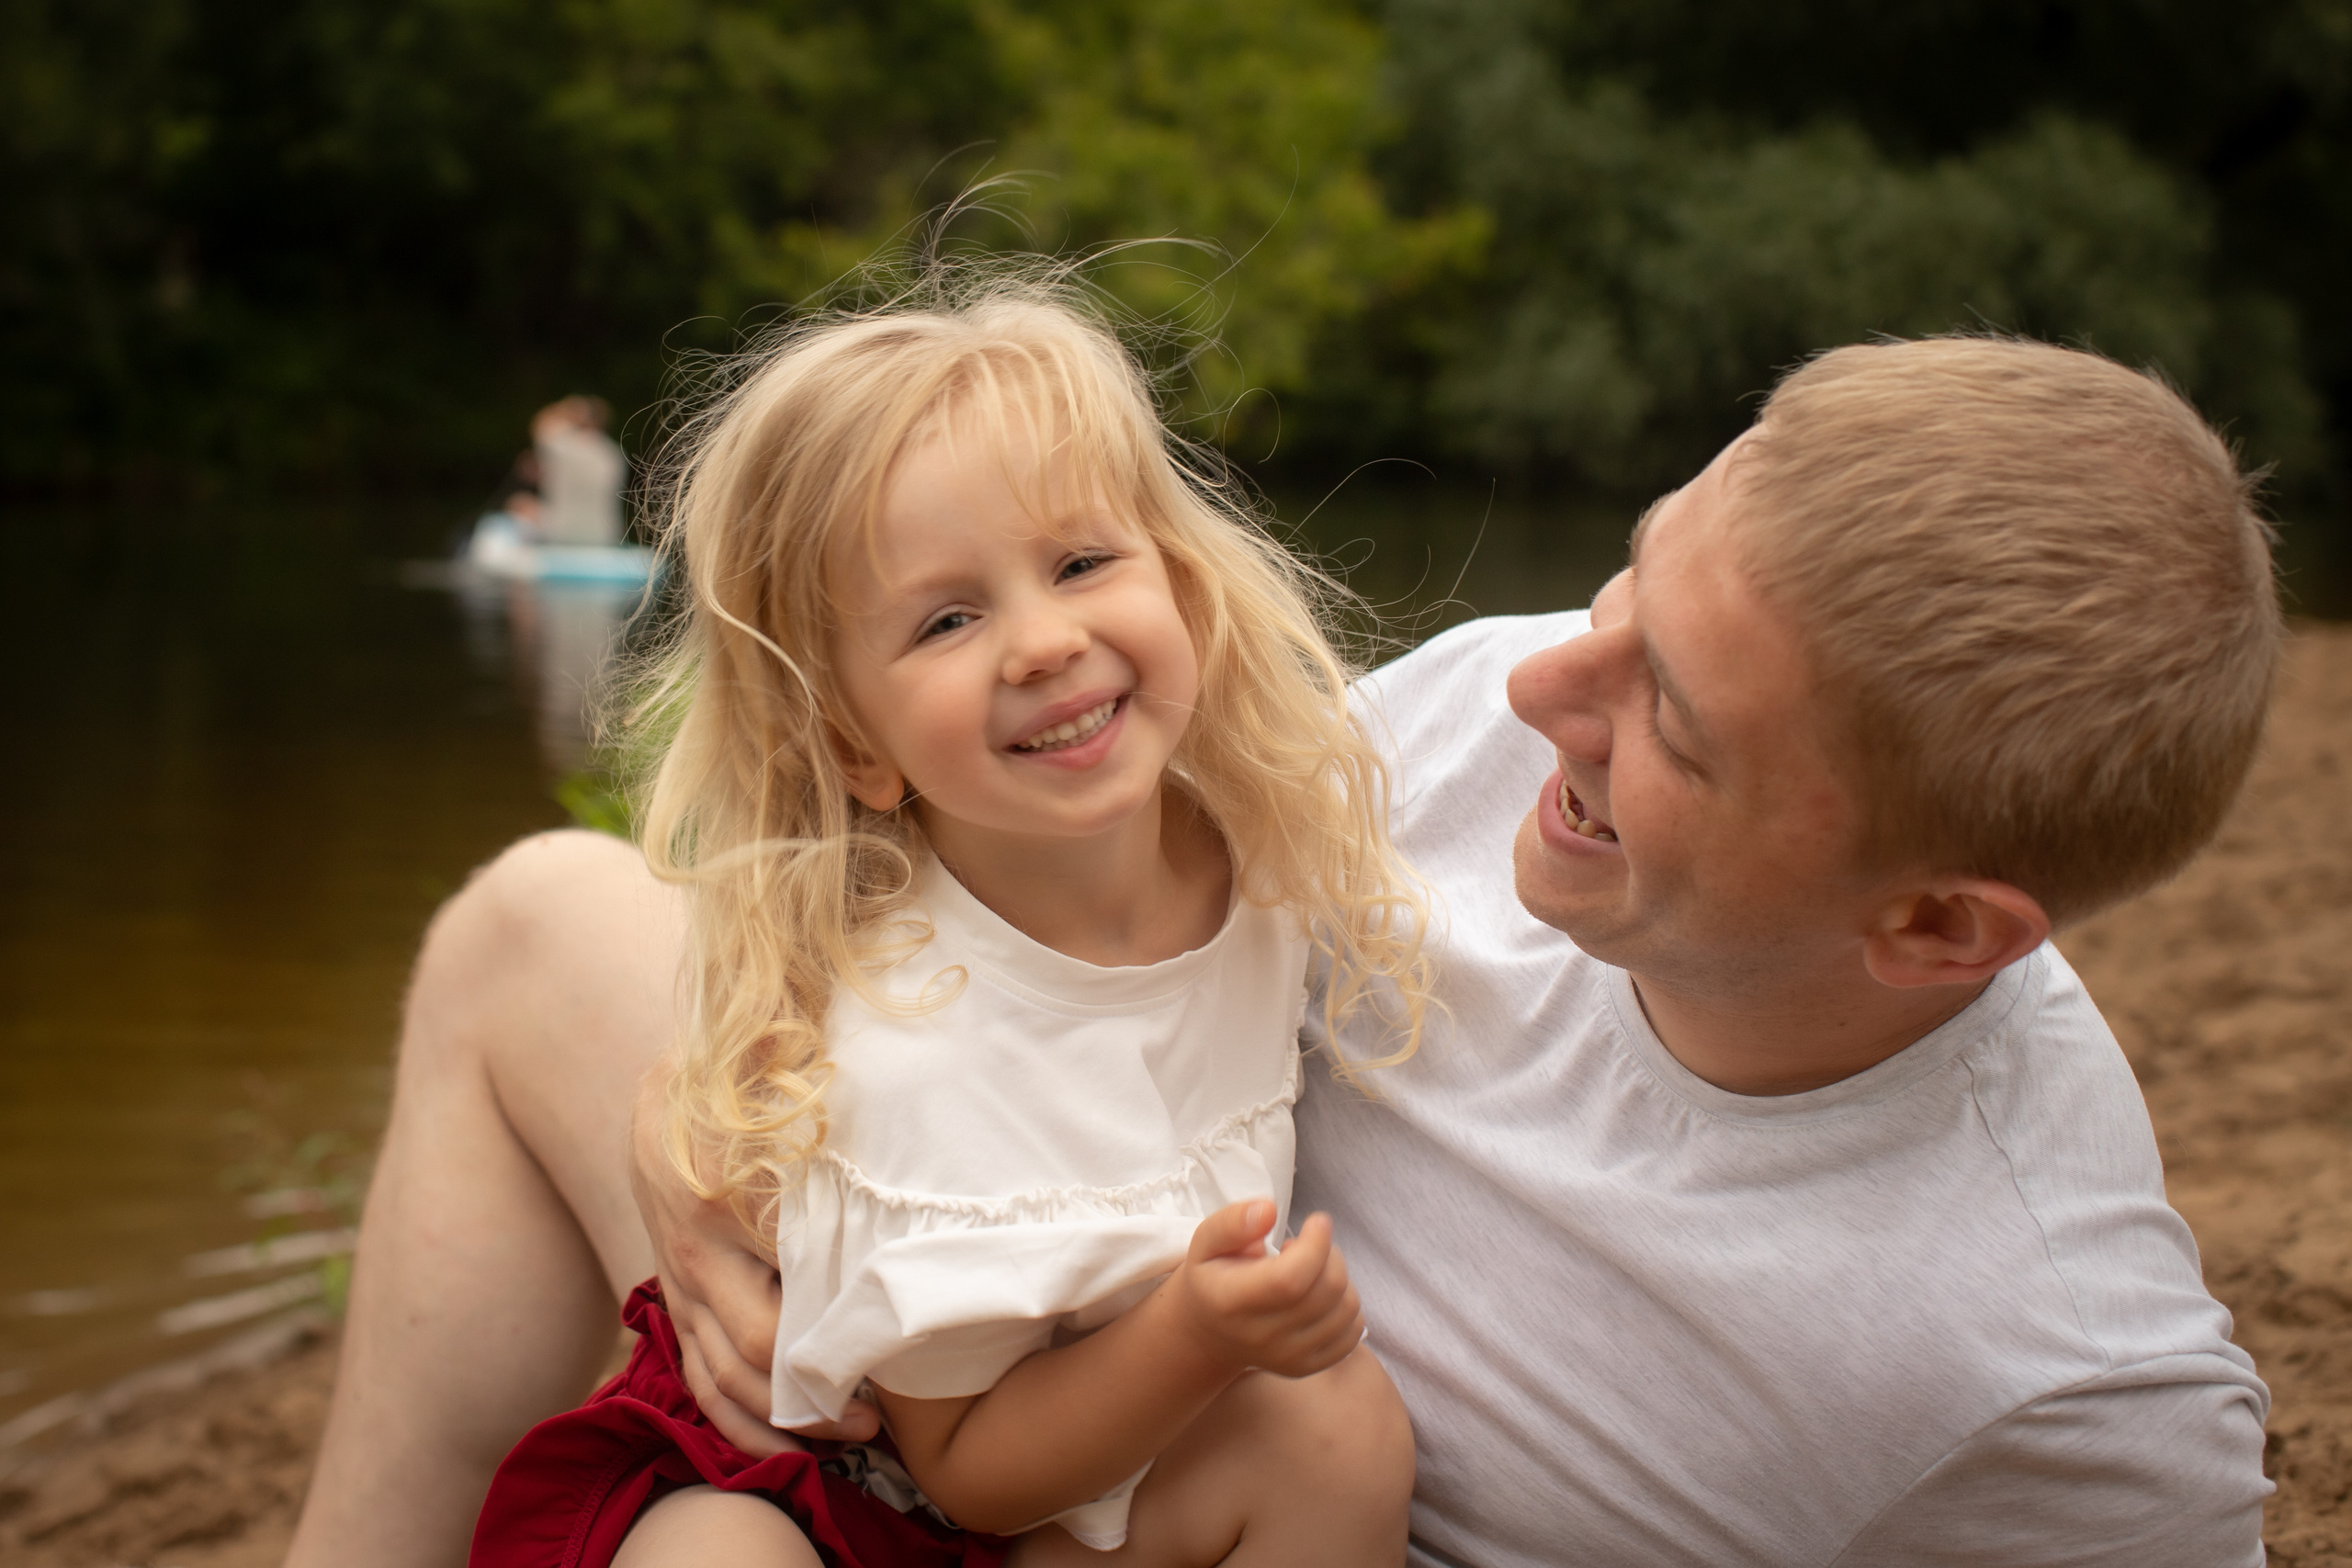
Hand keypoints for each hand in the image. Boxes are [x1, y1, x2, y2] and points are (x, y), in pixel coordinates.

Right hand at [628, 1066, 879, 1449]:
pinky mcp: (681, 1308)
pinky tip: (784, 1452)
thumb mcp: (766, 1069)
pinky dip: (737, 1428)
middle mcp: (698, 1256)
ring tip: (855, 1435)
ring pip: (723, 1381)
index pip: (789, 1277)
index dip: (843, 1319)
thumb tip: (854, 1053)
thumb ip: (803, 1073)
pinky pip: (698, 1385)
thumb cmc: (735, 1084)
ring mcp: (685, 1290)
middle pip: (757, 1347)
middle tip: (884, 1412)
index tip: (896, 1339)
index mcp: (725, 1202)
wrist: (662, 1099)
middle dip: (819, 1390)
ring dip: (785, 1420)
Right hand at [1166, 1200, 1364, 1378]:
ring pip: (1346, 1308)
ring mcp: (1288, 1358)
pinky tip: (1320, 1294)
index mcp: (1231, 1302)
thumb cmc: (1214, 1277)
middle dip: (1329, 1252)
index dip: (1316, 1244)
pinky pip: (1353, 1332)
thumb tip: (1269, 1210)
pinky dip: (1346, 1304)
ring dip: (1339, 1276)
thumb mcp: (1206, 1241)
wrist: (1211, 1333)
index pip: (1291, 1278)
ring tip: (1308, 1270)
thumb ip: (1232, 1223)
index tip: (1317, 1220)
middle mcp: (1261, 1338)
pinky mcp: (1309, 1366)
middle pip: (1326, 1290)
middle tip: (1306, 1245)